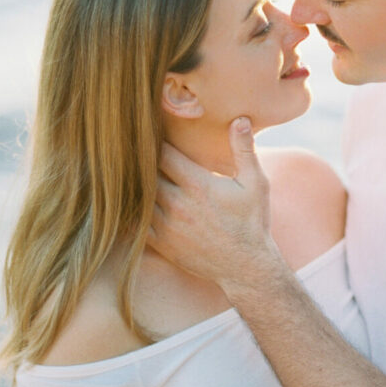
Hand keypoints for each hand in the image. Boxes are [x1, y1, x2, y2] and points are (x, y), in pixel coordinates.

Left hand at [150, 118, 277, 288]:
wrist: (246, 267)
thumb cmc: (253, 222)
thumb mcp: (255, 183)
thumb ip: (244, 150)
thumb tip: (240, 119)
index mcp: (197, 184)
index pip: (162, 154)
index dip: (154, 141)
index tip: (151, 133)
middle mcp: (177, 204)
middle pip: (145, 174)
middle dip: (141, 162)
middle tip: (135, 150)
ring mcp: (167, 226)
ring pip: (139, 197)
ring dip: (135, 186)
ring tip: (129, 173)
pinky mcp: (162, 244)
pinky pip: (136, 223)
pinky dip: (134, 211)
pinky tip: (134, 202)